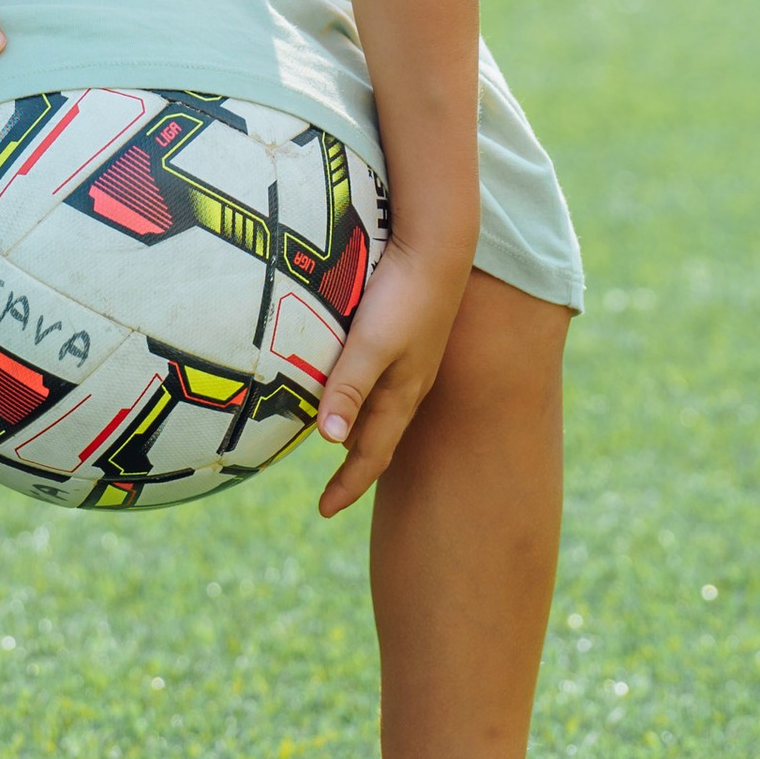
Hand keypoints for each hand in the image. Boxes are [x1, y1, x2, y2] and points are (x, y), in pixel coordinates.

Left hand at [313, 230, 471, 518]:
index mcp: (400, 396)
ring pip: (379, 408)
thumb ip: (349, 388)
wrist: (437, 246)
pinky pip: (380, 381)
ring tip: (331, 435)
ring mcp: (409, 361)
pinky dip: (360, 395)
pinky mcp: (406, 336)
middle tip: (329, 485)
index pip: (371, 456)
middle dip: (354, 464)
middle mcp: (407, 385)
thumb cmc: (403, 297)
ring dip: (357, 427)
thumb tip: (328, 442)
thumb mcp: (371, 345)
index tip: (322, 512)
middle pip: (377, 437)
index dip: (347, 486)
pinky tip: (345, 380)